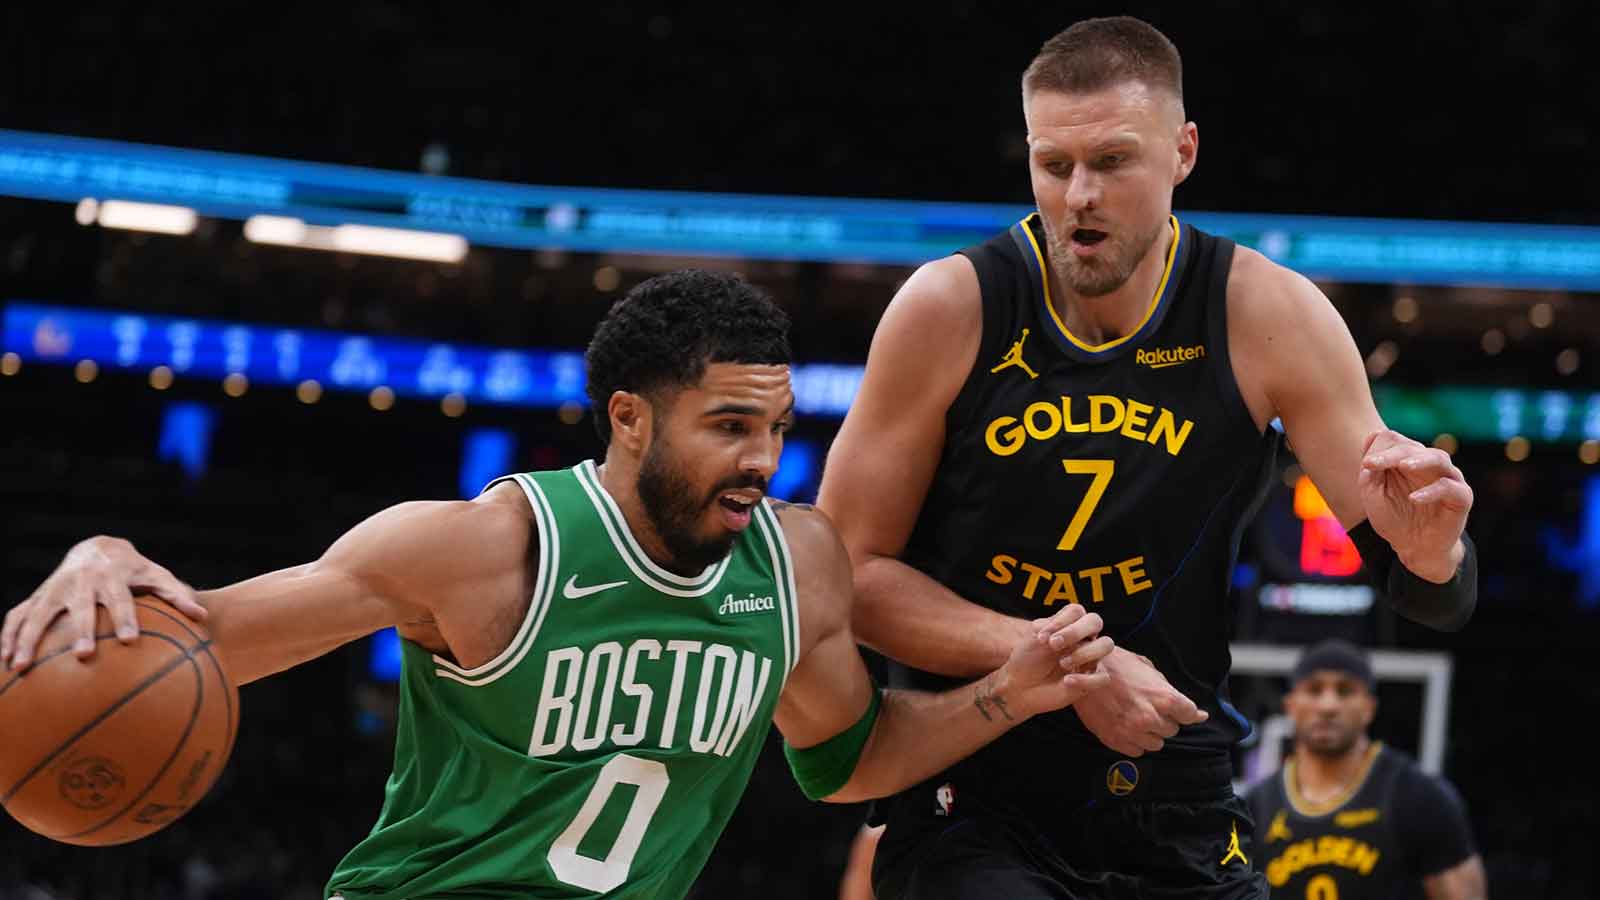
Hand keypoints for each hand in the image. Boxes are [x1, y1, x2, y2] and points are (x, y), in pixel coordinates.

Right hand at [1, 536, 203, 670]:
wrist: (98, 548)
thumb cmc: (134, 570)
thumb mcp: (157, 576)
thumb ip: (177, 595)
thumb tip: (203, 615)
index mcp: (111, 578)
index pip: (120, 600)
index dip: (125, 618)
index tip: (130, 641)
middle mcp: (80, 583)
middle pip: (79, 608)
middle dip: (79, 631)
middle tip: (81, 656)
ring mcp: (53, 589)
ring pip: (36, 614)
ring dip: (27, 639)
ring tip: (20, 668)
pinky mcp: (36, 597)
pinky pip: (16, 617)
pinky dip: (7, 637)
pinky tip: (2, 664)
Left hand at [989, 604, 1112, 719]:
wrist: (1022, 686)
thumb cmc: (1028, 659)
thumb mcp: (1033, 638)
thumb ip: (1048, 628)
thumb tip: (1060, 631)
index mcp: (1068, 624)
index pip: (1076, 611)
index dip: (1061, 621)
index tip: (1042, 638)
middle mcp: (1083, 637)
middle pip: (1095, 621)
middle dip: (1075, 631)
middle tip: (1054, 645)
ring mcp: (1090, 657)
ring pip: (1106, 644)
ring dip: (1083, 653)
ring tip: (1062, 664)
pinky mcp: (1092, 679)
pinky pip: (1103, 677)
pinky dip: (1085, 679)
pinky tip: (1067, 680)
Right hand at [1072, 647, 1206, 755]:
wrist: (1081, 671)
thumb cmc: (1115, 665)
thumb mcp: (1147, 668)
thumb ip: (1171, 691)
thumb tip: (1197, 714)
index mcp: (1163, 698)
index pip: (1189, 715)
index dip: (1186, 712)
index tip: (1182, 712)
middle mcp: (1150, 718)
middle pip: (1172, 730)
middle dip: (1164, 720)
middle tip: (1149, 707)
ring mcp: (1132, 732)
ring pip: (1156, 744)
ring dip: (1150, 733)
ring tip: (1136, 717)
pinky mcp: (1116, 741)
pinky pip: (1137, 750)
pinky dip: (1135, 741)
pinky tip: (1126, 725)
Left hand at [1359, 430, 1472, 581]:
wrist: (1413, 547)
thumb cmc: (1393, 517)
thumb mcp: (1374, 493)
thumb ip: (1372, 469)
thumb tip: (1372, 435)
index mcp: (1408, 458)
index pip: (1395, 441)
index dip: (1379, 449)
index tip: (1366, 465)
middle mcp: (1429, 464)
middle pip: (1413, 447)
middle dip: (1391, 455)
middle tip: (1372, 464)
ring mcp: (1448, 478)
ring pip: (1438, 458)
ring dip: (1419, 460)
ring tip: (1403, 466)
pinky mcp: (1461, 497)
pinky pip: (1450, 487)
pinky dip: (1432, 491)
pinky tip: (1414, 498)